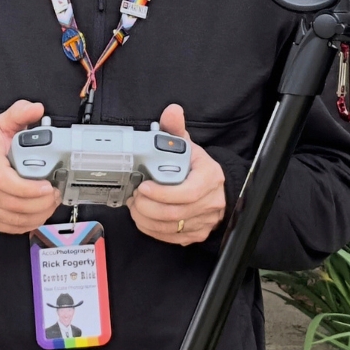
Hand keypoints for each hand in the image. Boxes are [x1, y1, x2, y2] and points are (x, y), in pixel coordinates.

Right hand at [0, 100, 61, 233]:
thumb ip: (18, 114)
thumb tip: (36, 108)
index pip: (4, 181)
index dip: (28, 188)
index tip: (47, 186)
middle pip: (12, 204)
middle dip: (40, 203)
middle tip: (55, 194)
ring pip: (12, 219)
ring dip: (37, 214)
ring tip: (50, 203)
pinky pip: (8, 227)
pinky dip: (26, 224)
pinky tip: (37, 214)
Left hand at [129, 104, 225, 245]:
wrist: (216, 188)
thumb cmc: (198, 167)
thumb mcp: (188, 146)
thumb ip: (176, 130)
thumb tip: (172, 111)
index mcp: (209, 178)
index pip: (188, 192)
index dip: (162, 194)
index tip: (143, 187)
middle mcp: (210, 202)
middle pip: (175, 213)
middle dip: (147, 207)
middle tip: (134, 198)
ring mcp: (204, 221)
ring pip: (170, 227)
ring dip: (146, 218)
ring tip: (135, 206)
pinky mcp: (195, 234)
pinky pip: (170, 237)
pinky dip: (152, 229)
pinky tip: (143, 217)